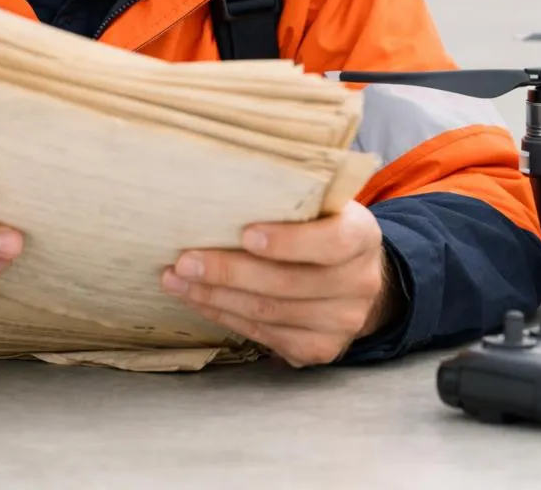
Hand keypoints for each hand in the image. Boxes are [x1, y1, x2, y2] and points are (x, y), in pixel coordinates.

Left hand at [161, 200, 397, 366]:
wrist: (356, 278)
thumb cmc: (324, 230)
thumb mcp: (323, 207)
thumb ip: (293, 201)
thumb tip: (224, 191)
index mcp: (362, 237)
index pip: (330, 243)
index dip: (287, 242)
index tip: (244, 233)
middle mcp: (359, 284)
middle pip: (287, 284)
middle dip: (229, 272)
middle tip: (185, 260)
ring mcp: (341, 323)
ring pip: (268, 313)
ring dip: (215, 297)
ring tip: (177, 280)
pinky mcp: (319, 349)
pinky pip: (264, 336)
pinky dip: (225, 316)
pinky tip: (199, 299)